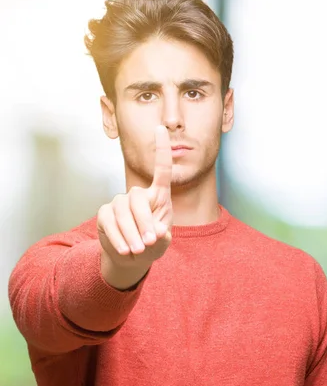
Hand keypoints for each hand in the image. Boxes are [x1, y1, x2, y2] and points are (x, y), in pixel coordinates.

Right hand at [97, 125, 172, 267]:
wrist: (133, 257)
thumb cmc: (153, 243)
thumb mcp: (163, 241)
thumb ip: (163, 237)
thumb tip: (158, 232)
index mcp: (159, 195)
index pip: (161, 169)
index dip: (161, 149)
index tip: (161, 128)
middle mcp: (138, 194)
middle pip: (138, 198)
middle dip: (144, 221)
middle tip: (150, 243)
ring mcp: (119, 202)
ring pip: (122, 212)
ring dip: (131, 233)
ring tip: (139, 251)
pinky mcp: (105, 213)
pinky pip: (109, 222)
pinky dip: (118, 238)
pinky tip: (125, 250)